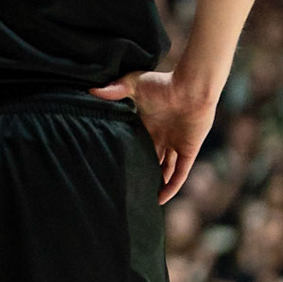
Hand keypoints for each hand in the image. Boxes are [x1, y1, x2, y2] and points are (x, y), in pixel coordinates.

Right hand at [91, 69, 216, 203]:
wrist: (191, 87)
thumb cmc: (164, 83)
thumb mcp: (134, 83)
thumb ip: (114, 89)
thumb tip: (91, 90)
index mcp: (149, 123)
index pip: (137, 143)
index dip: (128, 153)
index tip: (114, 164)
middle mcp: (162, 136)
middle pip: (151, 158)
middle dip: (142, 171)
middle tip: (127, 185)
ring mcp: (176, 145)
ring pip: (165, 169)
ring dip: (156, 182)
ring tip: (143, 197)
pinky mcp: (188, 151)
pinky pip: (179, 173)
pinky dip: (171, 186)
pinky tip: (161, 198)